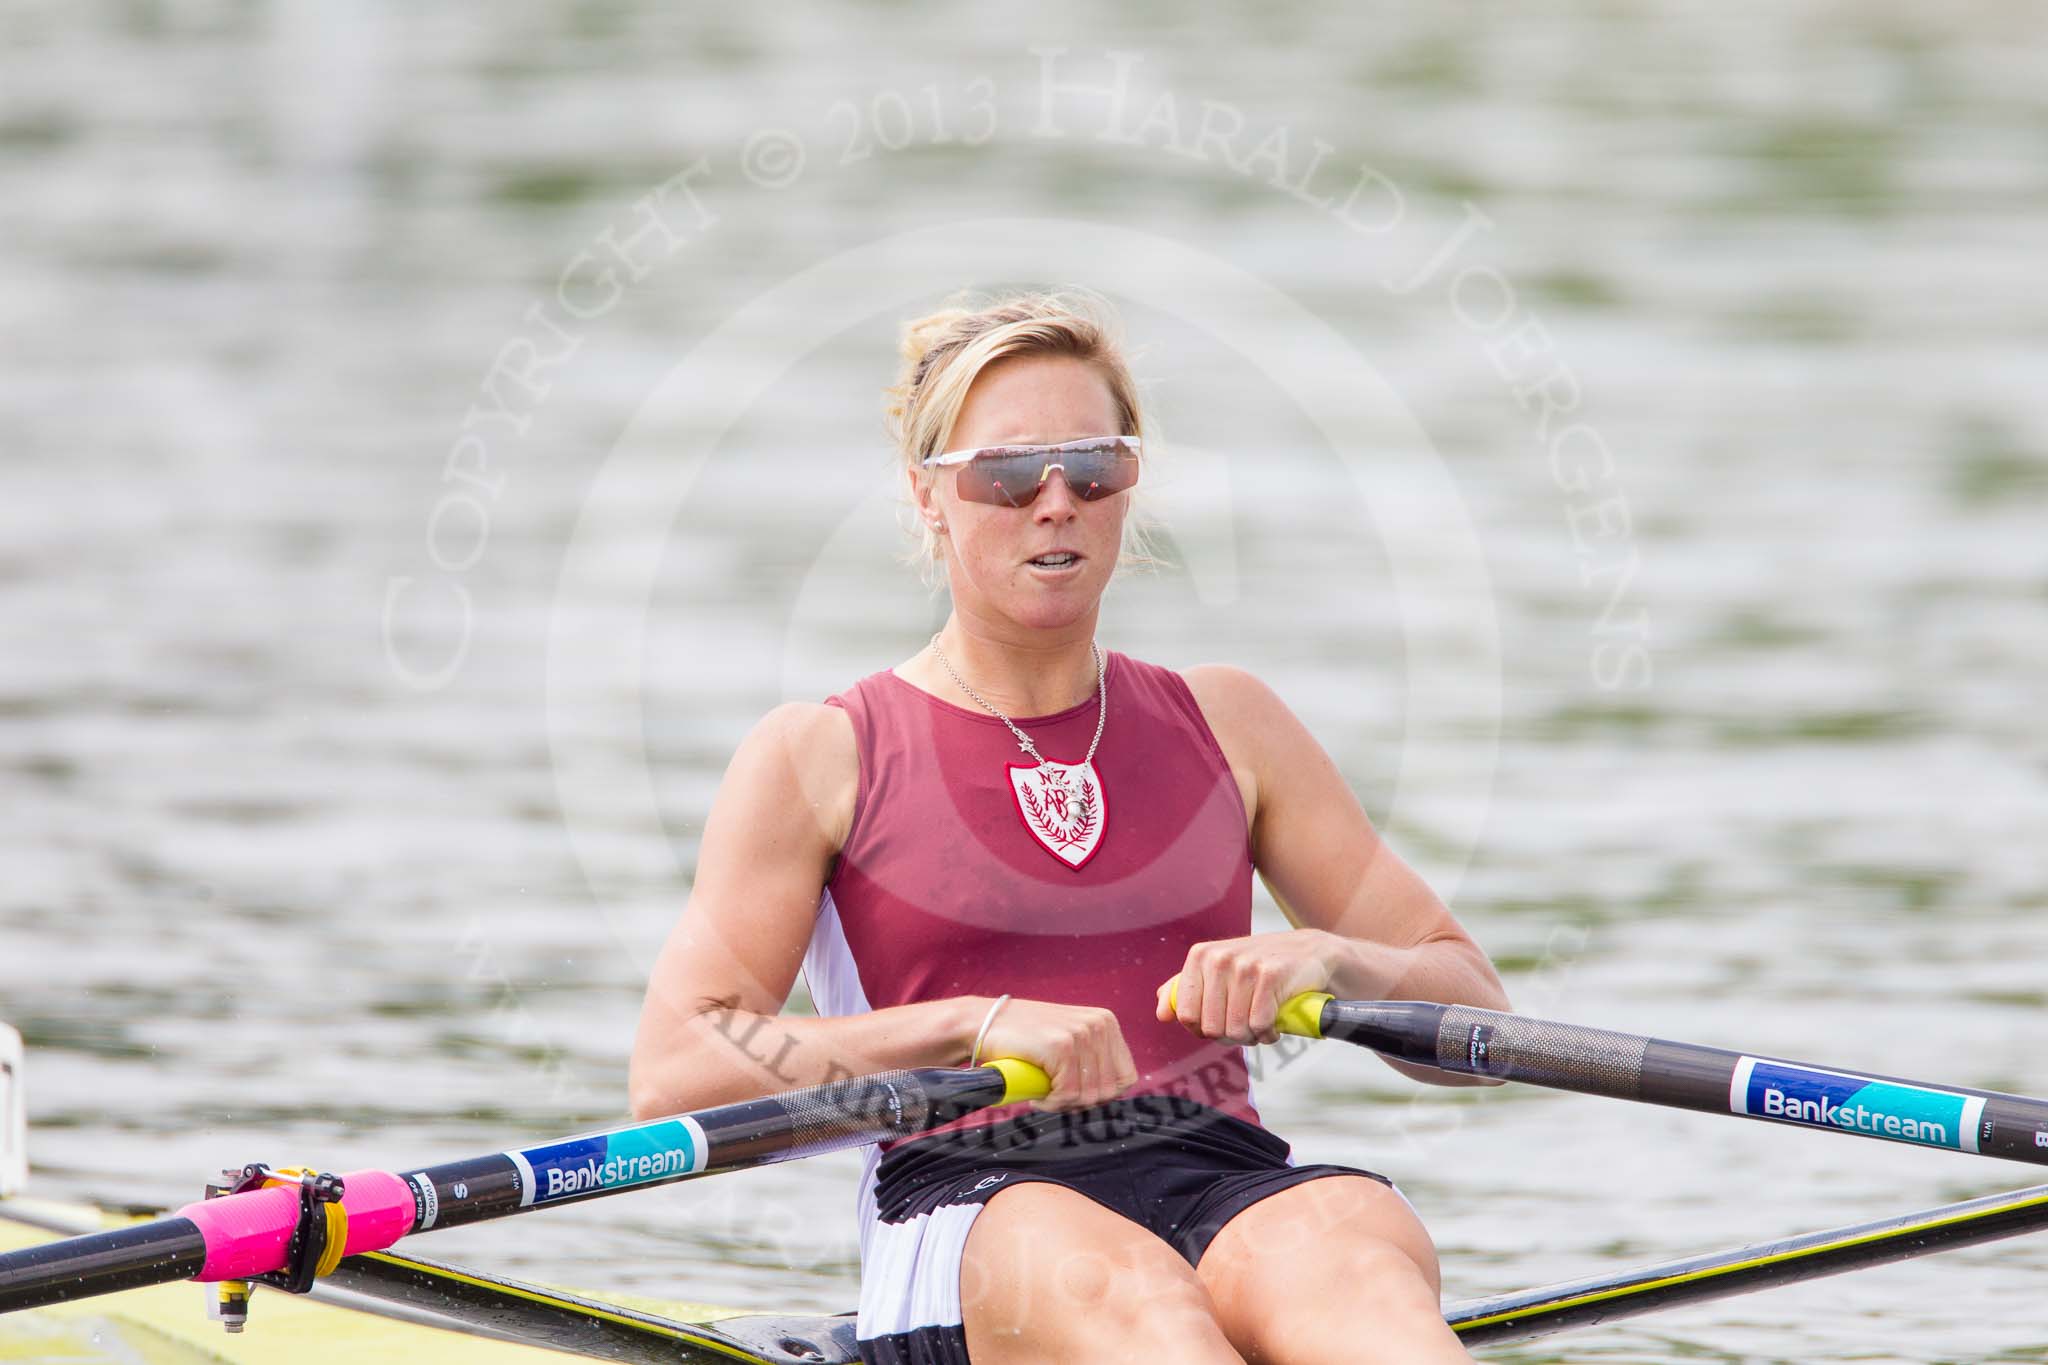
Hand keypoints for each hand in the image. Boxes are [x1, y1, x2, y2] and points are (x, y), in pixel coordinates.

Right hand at [976, 997, 1137, 1111]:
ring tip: (1044, 1094)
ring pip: (1088, 1095)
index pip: (1126, 1076)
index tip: (1077, 1095)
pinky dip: (1050, 1104)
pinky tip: (1037, 1096)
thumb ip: (1093, 1058)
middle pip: (1108, 1089)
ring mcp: (1081, 1034)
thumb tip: (1110, 1094)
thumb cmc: (1025, 1039)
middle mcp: (1099, 1024)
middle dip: (1081, 1102)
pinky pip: (1067, 1094)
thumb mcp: (1069, 1039)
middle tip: (1055, 1097)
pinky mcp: (1061, 1046)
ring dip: (1063, 1104)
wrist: (984, 1023)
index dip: (1103, 1095)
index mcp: (1106, 1022)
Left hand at [1155, 929, 1340, 1044]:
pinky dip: (1269, 1032)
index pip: (1185, 1014)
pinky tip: (1275, 1022)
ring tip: (1261, 1024)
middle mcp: (1219, 958)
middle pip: (1211, 1027)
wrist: (1308, 952)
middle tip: (1247, 1026)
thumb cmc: (1259, 967)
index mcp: (1200, 956)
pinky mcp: (1270, 976)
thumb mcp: (1219, 969)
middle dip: (1231, 1036)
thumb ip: (1186, 988)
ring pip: (1236, 1029)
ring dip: (1252, 1036)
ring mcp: (1244, 966)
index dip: (1203, 1029)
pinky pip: (1259, 1025)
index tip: (1221, 1023)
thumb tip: (1162, 1012)